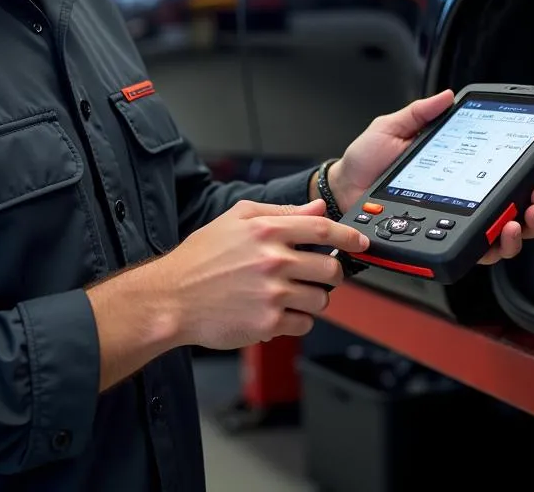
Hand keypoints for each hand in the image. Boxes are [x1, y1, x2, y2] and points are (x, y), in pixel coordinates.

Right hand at [151, 199, 368, 349]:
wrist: (173, 297)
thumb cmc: (200, 258)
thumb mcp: (235, 219)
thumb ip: (279, 211)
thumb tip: (316, 209)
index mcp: (266, 231)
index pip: (323, 231)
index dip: (348, 237)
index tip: (360, 243)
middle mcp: (272, 260)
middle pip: (330, 269)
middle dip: (331, 274)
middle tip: (319, 275)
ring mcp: (272, 294)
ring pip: (320, 300)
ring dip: (313, 299)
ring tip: (291, 295)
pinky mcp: (267, 323)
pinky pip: (303, 324)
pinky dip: (297, 321)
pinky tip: (278, 312)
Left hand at [326, 90, 533, 264]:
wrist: (343, 190)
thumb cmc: (365, 161)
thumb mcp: (392, 128)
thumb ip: (420, 113)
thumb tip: (447, 96)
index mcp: (458, 169)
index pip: (502, 174)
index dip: (528, 173)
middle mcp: (463, 198)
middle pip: (514, 209)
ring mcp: (454, 222)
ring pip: (502, 235)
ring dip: (522, 229)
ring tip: (520, 218)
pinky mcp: (440, 241)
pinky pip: (475, 251)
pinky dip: (493, 247)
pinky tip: (497, 234)